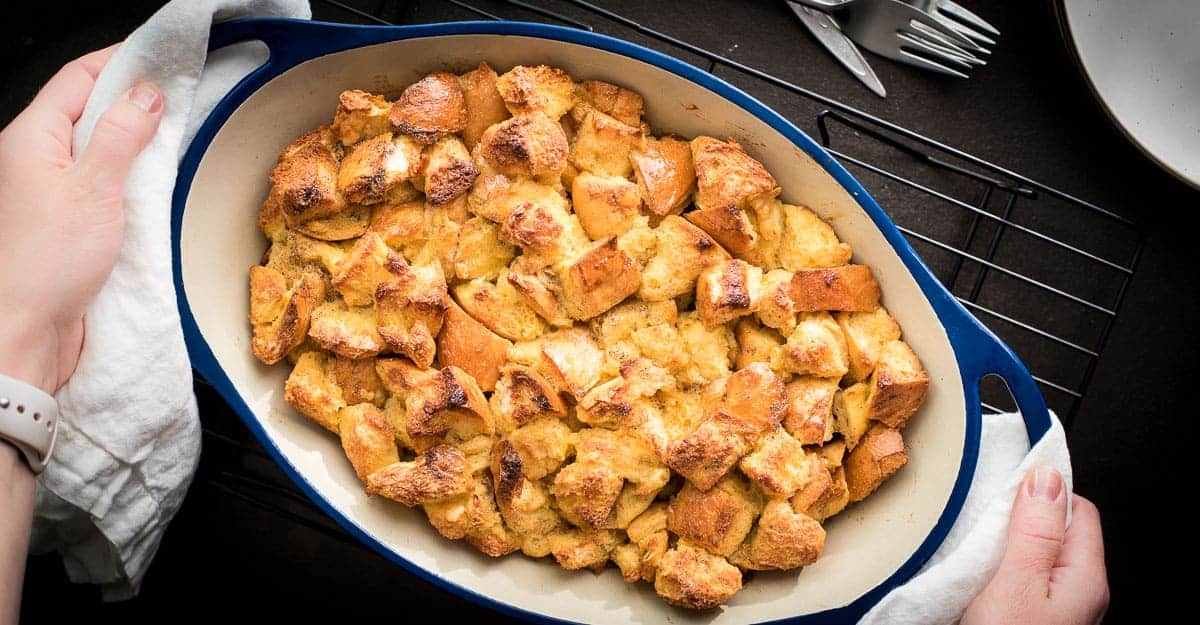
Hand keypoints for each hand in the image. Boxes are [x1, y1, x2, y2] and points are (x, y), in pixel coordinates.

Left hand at [0, 45, 163, 393]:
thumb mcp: (93, 187)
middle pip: (89, 109)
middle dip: (134, 98)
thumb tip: (146, 94)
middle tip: (181, 95)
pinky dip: (133, 175)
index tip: (164, 57)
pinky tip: (156, 180)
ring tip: (175, 135)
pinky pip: (106, 182)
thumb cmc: (47, 261)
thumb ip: (120, 135)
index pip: (78, 78)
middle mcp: (37, 158)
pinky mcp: (71, 221)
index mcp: (31, 138)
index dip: (121, 61)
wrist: (27, 329)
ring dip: (136, 139)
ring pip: (100, 146)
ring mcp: (53, 189)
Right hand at [962, 466, 1109, 624]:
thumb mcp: (1016, 585)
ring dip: (1007, 547)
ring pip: (1038, 556)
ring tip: (978, 551)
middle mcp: (1080, 594)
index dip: (1042, 493)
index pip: (1078, 509)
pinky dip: (1001, 571)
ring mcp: (1060, 608)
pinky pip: (1024, 580)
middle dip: (1019, 520)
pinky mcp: (1035, 617)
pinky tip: (979, 578)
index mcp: (1085, 578)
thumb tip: (1047, 478)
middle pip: (1057, 532)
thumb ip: (1034, 533)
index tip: (1006, 491)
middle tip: (984, 526)